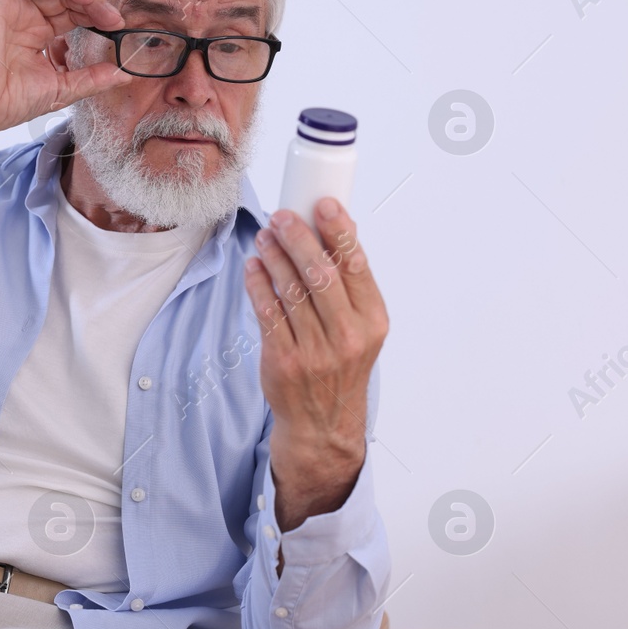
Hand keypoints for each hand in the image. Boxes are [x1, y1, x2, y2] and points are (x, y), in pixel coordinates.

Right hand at [0, 0, 131, 149]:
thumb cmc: (10, 101)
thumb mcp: (63, 88)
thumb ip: (93, 79)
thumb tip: (124, 74)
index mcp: (41, 34)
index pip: (75, 12)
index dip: (97, 13)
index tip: (116, 25)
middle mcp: (27, 16)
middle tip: (109, 14)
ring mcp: (10, 5)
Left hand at [242, 198, 388, 532]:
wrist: (323, 423)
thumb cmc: (341, 365)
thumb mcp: (361, 327)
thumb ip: (350, 285)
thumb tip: (337, 228)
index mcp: (373, 321)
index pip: (357, 267)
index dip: (339, 231)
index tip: (324, 205)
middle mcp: (347, 337)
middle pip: (320, 274)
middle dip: (299, 238)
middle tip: (282, 216)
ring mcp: (315, 351)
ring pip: (290, 290)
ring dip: (274, 256)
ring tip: (265, 235)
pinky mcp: (283, 361)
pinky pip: (267, 312)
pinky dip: (258, 283)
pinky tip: (254, 266)